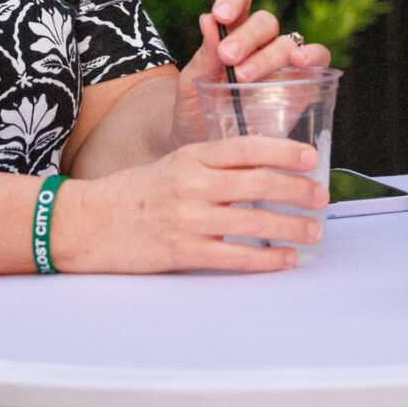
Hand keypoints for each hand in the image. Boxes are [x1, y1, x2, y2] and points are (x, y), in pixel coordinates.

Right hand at [52, 135, 326, 273]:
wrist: (87, 223)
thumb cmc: (134, 193)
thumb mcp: (172, 164)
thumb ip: (210, 166)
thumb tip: (260, 171)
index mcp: (192, 156)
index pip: (248, 147)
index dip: (285, 150)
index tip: (310, 157)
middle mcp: (193, 184)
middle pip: (259, 182)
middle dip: (297, 190)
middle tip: (320, 196)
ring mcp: (189, 219)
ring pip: (254, 220)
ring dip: (291, 227)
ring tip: (313, 231)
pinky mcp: (183, 252)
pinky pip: (236, 256)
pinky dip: (267, 259)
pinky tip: (286, 259)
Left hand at [170, 0, 334, 147]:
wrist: (206, 147)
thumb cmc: (195, 112)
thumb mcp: (192, 85)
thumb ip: (203, 55)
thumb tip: (207, 19)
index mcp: (231, 32)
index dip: (233, 0)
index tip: (220, 15)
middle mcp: (260, 43)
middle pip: (264, 22)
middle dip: (246, 37)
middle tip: (227, 57)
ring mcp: (283, 63)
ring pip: (286, 42)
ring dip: (267, 56)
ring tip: (244, 76)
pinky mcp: (302, 82)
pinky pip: (318, 59)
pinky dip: (313, 55)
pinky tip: (298, 62)